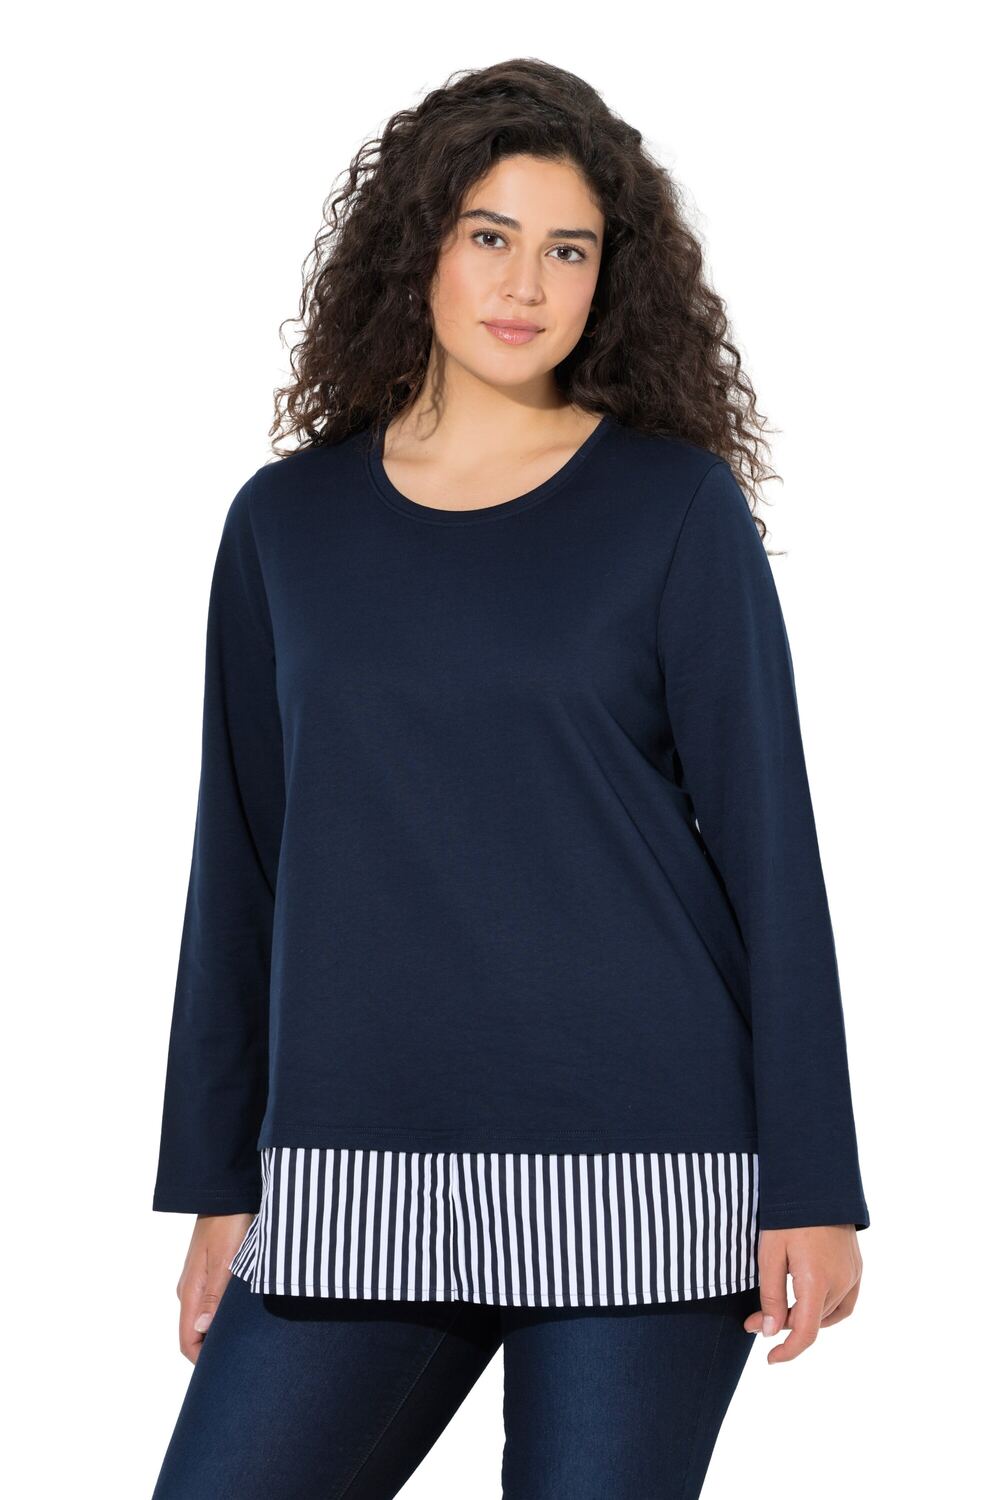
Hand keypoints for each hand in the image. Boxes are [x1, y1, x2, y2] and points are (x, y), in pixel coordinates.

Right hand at [175, 1212, 252, 1363]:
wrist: (225, 1190)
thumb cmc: (228, 1222)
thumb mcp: (225, 1260)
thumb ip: (215, 1297)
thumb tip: (203, 1330)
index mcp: (190, 1292)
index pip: (188, 1342)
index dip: (203, 1361)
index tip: (227, 1369)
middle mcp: (190, 1290)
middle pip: (196, 1333)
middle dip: (214, 1349)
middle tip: (243, 1356)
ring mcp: (199, 1280)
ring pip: (206, 1317)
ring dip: (221, 1330)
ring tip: (248, 1336)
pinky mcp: (210, 1269)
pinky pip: (213, 1301)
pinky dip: (225, 1312)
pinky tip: (245, 1311)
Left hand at [743, 1225, 862, 1362]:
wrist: (816, 1183)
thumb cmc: (788, 1215)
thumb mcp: (769, 1253)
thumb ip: (770, 1296)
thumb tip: (770, 1333)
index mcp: (816, 1281)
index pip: (806, 1333)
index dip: (788, 1351)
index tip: (770, 1358)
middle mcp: (840, 1283)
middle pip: (813, 1322)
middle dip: (784, 1324)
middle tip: (756, 1317)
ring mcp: (853, 1276)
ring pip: (828, 1314)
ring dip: (805, 1316)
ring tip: (780, 1305)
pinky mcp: (857, 1269)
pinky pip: (844, 1303)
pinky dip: (826, 1310)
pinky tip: (810, 1303)